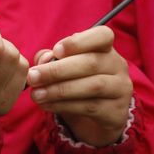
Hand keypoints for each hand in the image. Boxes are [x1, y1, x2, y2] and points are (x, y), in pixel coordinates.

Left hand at [27, 26, 132, 146]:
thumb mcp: (64, 67)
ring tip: (37, 94)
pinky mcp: (116, 111)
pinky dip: (64, 106)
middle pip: (91, 63)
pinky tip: (47, 105)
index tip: (56, 50)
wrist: (97, 118)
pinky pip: (90, 107)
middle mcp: (118, 65)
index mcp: (106, 48)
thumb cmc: (78, 83)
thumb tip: (44, 60)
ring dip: (60, 90)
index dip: (79, 41)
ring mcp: (121, 89)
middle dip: (58, 70)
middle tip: (33, 77)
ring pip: (92, 86)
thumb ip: (51, 59)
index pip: (102, 35)